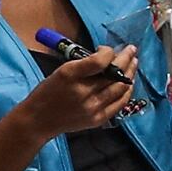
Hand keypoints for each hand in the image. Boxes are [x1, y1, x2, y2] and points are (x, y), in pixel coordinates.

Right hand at [18, 47, 142, 136]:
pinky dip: (127, 91)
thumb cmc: (47, 92)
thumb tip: (107, 57)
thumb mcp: (61, 71)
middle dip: (126, 59)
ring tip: (133, 64)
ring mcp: (93, 107)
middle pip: (114, 73)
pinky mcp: (98, 119)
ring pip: (121, 87)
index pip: (100, 61)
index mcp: (70, 75)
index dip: (108, 52)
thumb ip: (84, 64)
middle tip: (131, 50)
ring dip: (130, 73)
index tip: (107, 49)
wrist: (38, 120)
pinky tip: (129, 83)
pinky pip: (120, 103)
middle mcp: (83, 92)